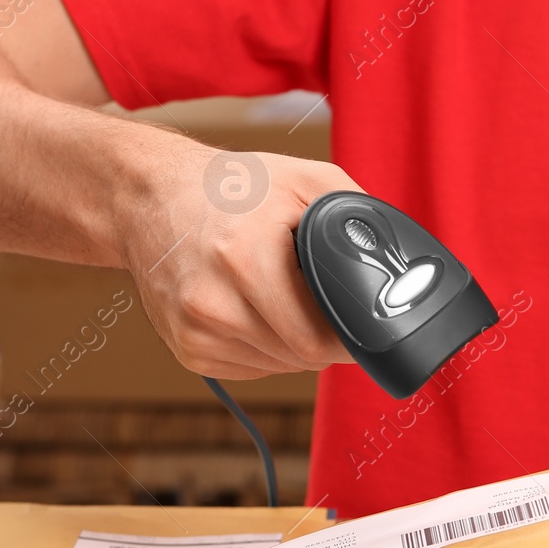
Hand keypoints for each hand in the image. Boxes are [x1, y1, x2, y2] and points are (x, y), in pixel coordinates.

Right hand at [121, 147, 359, 378]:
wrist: (149, 196)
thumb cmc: (231, 186)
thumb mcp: (305, 179)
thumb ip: (359, 216)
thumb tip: (400, 260)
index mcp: (245, 260)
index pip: (319, 342)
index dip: (350, 337)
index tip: (360, 321)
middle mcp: (212, 305)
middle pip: (303, 358)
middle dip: (327, 338)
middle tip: (326, 301)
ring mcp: (194, 333)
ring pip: (280, 367)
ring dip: (297, 344)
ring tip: (284, 295)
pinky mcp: (186, 351)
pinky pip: (252, 368)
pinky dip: (268, 347)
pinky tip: (257, 308)